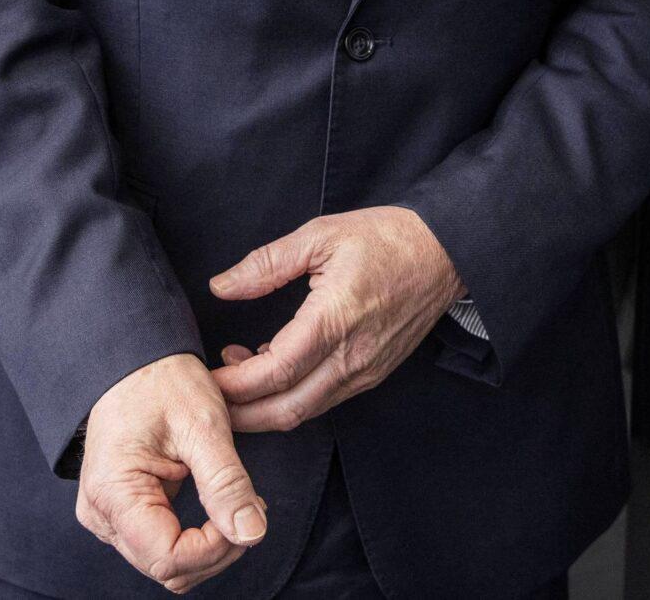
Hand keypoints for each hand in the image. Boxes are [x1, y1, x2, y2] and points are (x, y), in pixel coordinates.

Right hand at [72, 353, 266, 593]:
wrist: (134, 359)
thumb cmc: (162, 382)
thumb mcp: (204, 426)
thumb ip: (226, 483)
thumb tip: (252, 534)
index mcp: (113, 493)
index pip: (167, 558)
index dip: (215, 548)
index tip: (248, 510)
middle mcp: (101, 514)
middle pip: (167, 568)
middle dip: (218, 548)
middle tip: (251, 503)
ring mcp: (109, 516)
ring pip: (166, 563)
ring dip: (209, 546)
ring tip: (238, 499)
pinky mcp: (123, 512)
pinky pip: (162, 544)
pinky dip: (197, 536)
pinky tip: (218, 502)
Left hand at [205, 206, 465, 433]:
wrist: (446, 251)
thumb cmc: (388, 238)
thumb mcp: (321, 235)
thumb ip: (267, 263)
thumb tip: (222, 286)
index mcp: (335, 320)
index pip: (273, 373)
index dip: (233, 385)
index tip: (203, 378)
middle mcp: (351, 357)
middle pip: (285, 409)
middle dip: (240, 414)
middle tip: (208, 396)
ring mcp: (365, 371)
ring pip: (304, 411)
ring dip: (264, 407)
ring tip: (236, 375)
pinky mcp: (373, 374)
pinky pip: (324, 400)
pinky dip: (291, 397)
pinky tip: (275, 367)